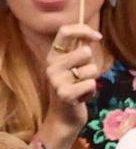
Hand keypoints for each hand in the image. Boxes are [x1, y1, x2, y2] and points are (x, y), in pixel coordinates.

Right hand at [39, 24, 101, 148]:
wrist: (64, 117)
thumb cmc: (73, 89)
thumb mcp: (74, 67)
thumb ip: (79, 50)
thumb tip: (91, 36)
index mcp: (52, 57)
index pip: (65, 31)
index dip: (83, 30)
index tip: (97, 37)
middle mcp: (51, 67)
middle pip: (84, 51)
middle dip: (92, 63)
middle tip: (82, 76)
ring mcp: (56, 80)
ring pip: (91, 69)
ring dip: (92, 79)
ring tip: (81, 87)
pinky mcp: (65, 94)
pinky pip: (91, 84)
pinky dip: (91, 91)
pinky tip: (81, 97)